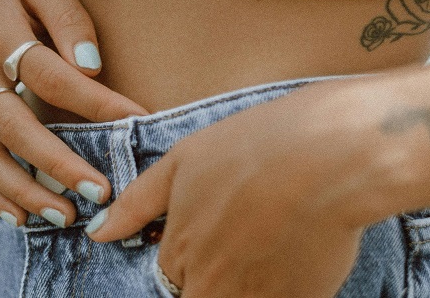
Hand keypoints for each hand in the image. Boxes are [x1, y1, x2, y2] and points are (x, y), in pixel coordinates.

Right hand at [0, 0, 146, 227]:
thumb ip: (69, 19)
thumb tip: (92, 67)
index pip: (50, 75)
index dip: (95, 101)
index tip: (136, 120)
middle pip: (14, 126)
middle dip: (58, 163)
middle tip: (100, 190)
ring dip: (25, 191)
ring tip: (66, 215)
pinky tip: (20, 215)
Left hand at [86, 80, 385, 297]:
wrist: (331, 153)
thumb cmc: (256, 146)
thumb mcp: (186, 160)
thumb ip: (137, 203)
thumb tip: (98, 234)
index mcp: (183, 254)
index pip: (171, 276)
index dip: (193, 249)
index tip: (219, 225)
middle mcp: (214, 289)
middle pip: (201, 295)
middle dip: (217, 274)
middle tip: (246, 232)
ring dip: (249, 279)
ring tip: (272, 236)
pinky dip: (285, 284)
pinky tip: (299, 244)